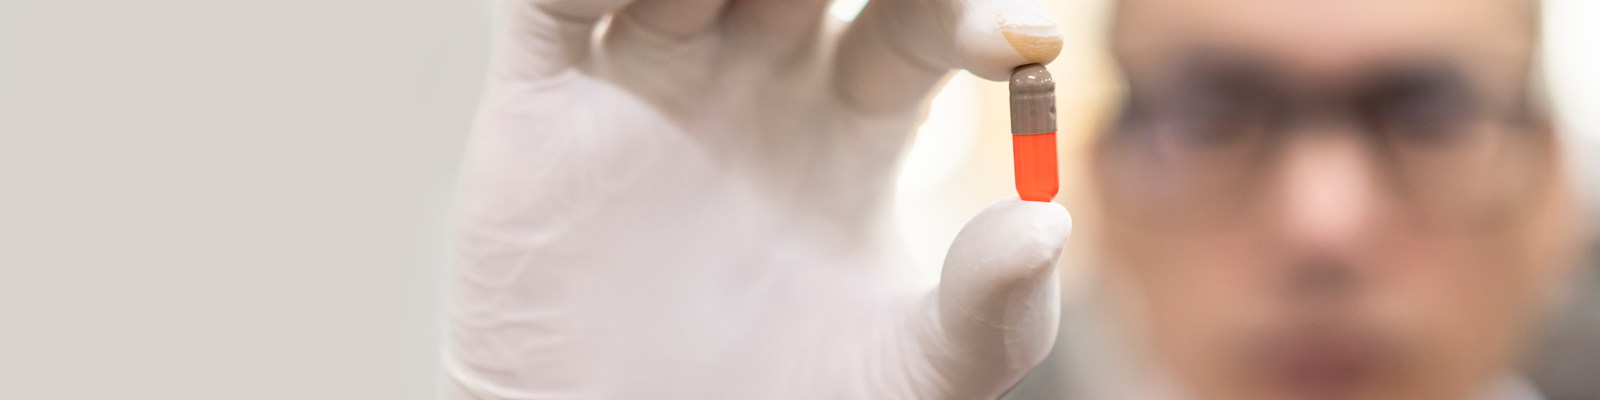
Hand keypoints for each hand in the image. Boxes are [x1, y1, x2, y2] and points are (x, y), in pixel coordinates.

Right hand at [443, 0, 1072, 397]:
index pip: (917, 18)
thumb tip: (1048, 226)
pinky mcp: (545, 103)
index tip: (1015, 44)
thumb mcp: (909, 380)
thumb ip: (989, 315)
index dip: (962, 10)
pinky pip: (554, 1)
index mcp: (853, 125)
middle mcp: (756, 79)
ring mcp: (650, 79)